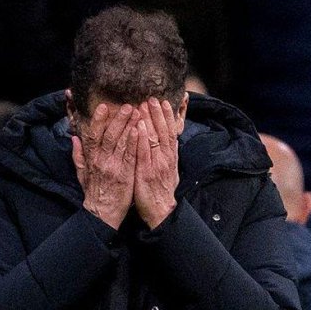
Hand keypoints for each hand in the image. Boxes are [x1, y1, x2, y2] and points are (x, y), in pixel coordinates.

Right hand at [73, 102, 136, 229]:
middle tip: (127, 105)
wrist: (102, 214)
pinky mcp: (126, 175)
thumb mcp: (81, 174)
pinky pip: (131, 155)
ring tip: (137, 112)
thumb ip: (78, 156)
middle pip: (109, 135)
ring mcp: (114, 167)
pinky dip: (135, 142)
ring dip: (129, 126)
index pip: (93, 135)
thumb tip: (74, 138)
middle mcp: (102, 161)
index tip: (103, 107)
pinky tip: (139, 130)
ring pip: (121, 142)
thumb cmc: (93, 194)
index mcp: (91, 159)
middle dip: (118, 119)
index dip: (98, 120)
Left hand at [133, 99, 178, 229]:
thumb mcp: (169, 171)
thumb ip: (168, 155)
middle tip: (151, 97)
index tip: (163, 102)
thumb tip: (171, 141)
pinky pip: (144, 153)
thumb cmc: (160, 192)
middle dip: (157, 113)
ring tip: (144, 105)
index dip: (167, 117)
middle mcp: (165, 158)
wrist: (160, 212)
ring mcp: (156, 165)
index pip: (170, 132)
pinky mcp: (146, 173)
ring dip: (150, 121)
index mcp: (170, 157)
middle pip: (163, 131)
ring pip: (154, 138)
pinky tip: (139, 127)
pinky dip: (142, 139)